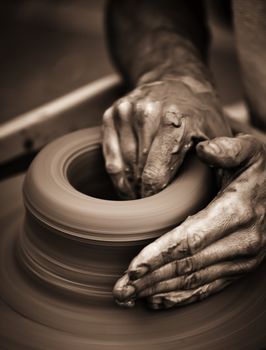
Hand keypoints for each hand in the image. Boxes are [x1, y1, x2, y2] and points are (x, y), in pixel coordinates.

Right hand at [102, 76, 230, 198]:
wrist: (176, 79)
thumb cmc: (199, 111)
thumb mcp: (218, 132)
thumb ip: (218, 158)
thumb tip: (207, 188)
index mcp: (176, 122)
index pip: (155, 174)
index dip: (153, 198)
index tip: (156, 208)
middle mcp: (148, 114)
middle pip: (137, 172)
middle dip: (142, 193)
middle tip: (150, 204)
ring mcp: (127, 112)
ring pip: (122, 166)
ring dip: (129, 186)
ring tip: (139, 194)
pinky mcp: (112, 114)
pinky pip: (110, 156)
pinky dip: (117, 174)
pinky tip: (126, 183)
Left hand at [113, 134, 265, 308]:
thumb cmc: (257, 171)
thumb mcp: (248, 151)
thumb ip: (227, 149)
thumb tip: (204, 150)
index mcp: (236, 212)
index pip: (190, 240)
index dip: (159, 255)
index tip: (132, 268)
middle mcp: (240, 242)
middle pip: (187, 266)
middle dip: (151, 280)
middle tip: (120, 291)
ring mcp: (241, 260)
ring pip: (194, 280)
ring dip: (159, 291)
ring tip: (129, 298)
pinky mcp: (238, 268)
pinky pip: (208, 287)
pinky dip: (181, 297)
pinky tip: (157, 300)